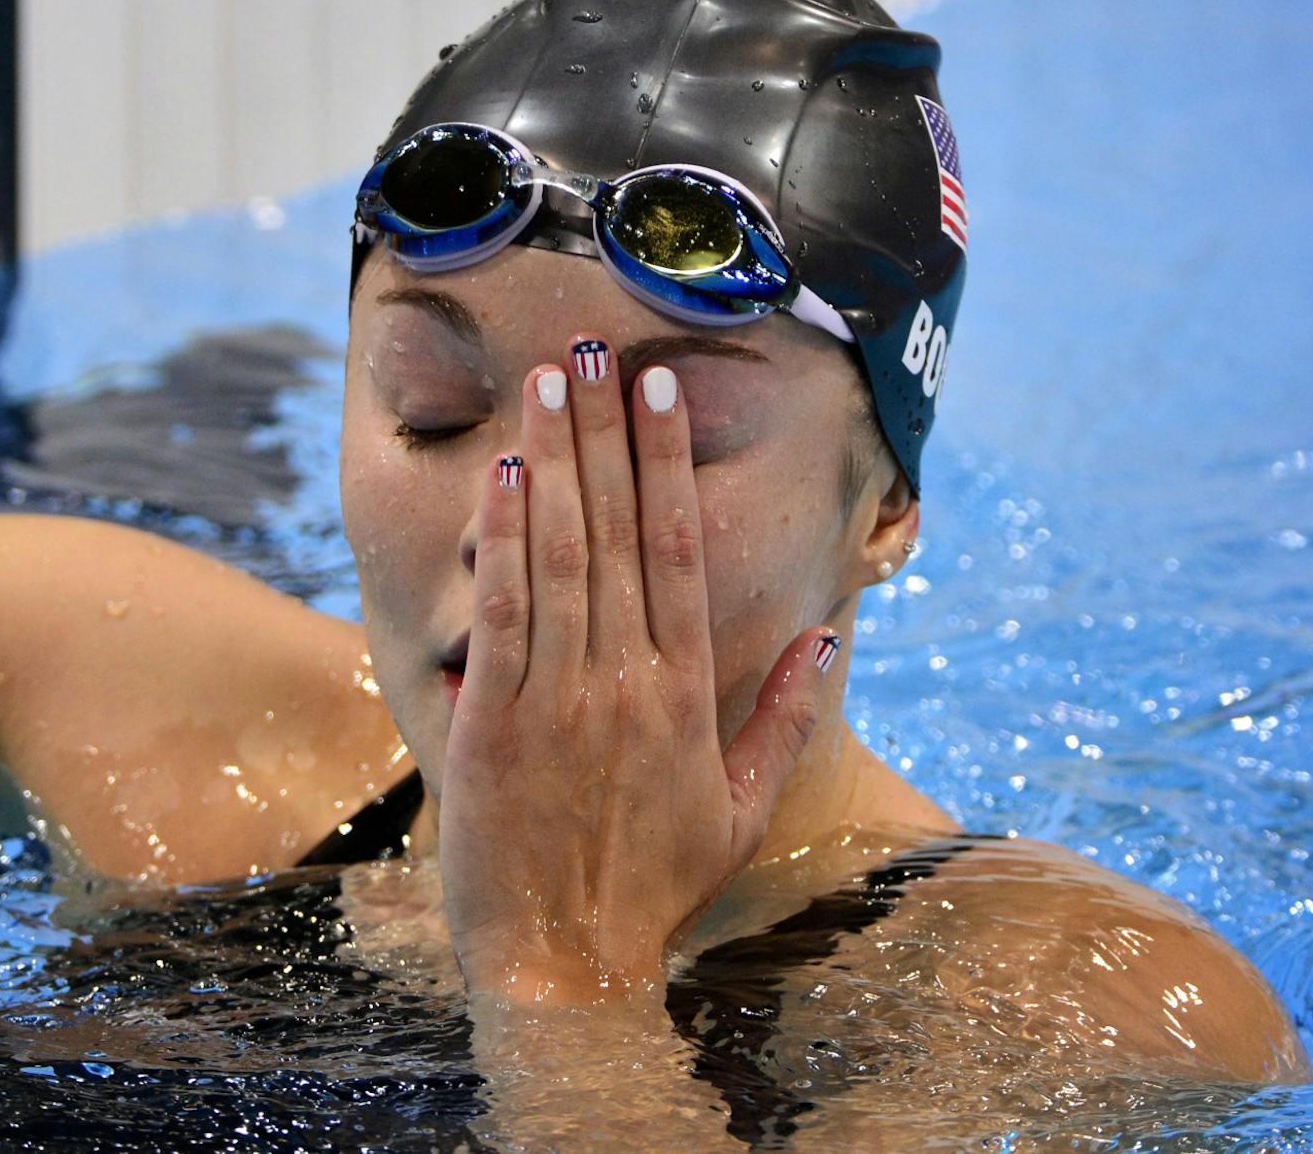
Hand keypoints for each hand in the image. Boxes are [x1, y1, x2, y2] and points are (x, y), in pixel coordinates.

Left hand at [437, 336, 838, 1005]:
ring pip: (560, 557)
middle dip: (605, 433)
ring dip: (553, 461)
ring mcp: (557, 700)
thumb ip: (783, 719)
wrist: (565, 963)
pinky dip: (503, 541)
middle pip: (619, 533)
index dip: (667, 462)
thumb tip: (820, 635)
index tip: (658, 389)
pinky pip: (502, 616)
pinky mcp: (492, 725)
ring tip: (546, 384)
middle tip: (594, 349)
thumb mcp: (742, 810)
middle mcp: (627, 683)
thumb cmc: (653, 887)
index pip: (680, 551)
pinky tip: (504, 476)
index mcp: (688, 695)